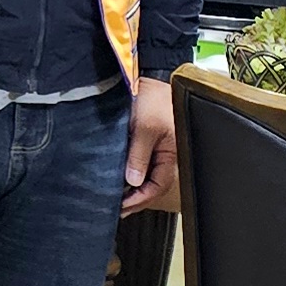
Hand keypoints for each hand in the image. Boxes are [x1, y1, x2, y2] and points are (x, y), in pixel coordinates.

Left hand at [124, 77, 177, 213]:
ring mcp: (156, 148)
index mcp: (171, 153)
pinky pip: (139, 163)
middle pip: (152, 184)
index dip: (140, 199)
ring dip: (130, 187)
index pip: (157, 185)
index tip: (121, 208)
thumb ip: (139, 155)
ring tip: (113, 197)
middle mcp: (166, 153)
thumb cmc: (153, 98)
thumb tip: (133, 181)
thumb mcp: (145, 127)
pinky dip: (128, 173)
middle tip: (115, 209)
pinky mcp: (146, 140)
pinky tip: (115, 178)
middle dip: (135, 199)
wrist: (149, 75)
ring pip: (145, 175)